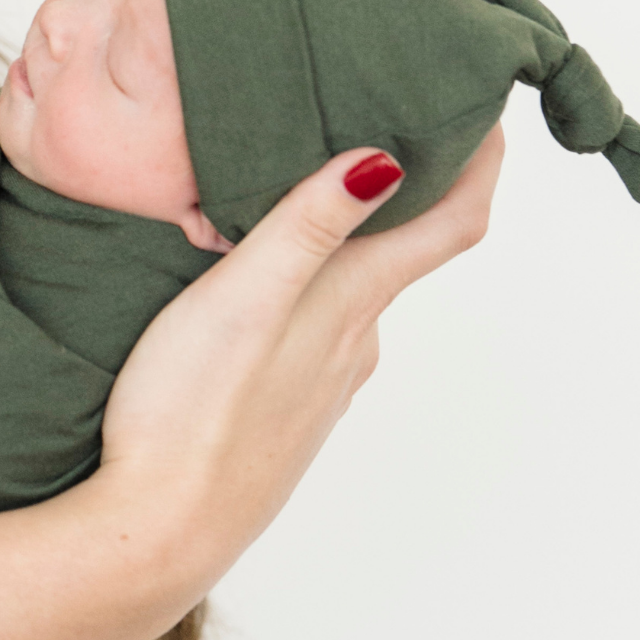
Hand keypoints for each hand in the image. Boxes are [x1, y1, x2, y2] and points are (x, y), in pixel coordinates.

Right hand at [89, 130, 504, 600]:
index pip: (451, 223)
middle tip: (351, 129)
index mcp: (351, 306)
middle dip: (390, 191)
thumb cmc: (190, 413)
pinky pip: (310, 339)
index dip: (479, 163)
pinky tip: (249, 298)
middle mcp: (352, 345)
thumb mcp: (244, 298)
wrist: (158, 528)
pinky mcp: (281, 417)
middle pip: (399, 254)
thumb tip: (387, 158)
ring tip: (279, 204)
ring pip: (348, 298)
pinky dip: (299, 298)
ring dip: (334, 249)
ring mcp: (320, 387)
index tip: (481, 111)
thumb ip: (306, 226)